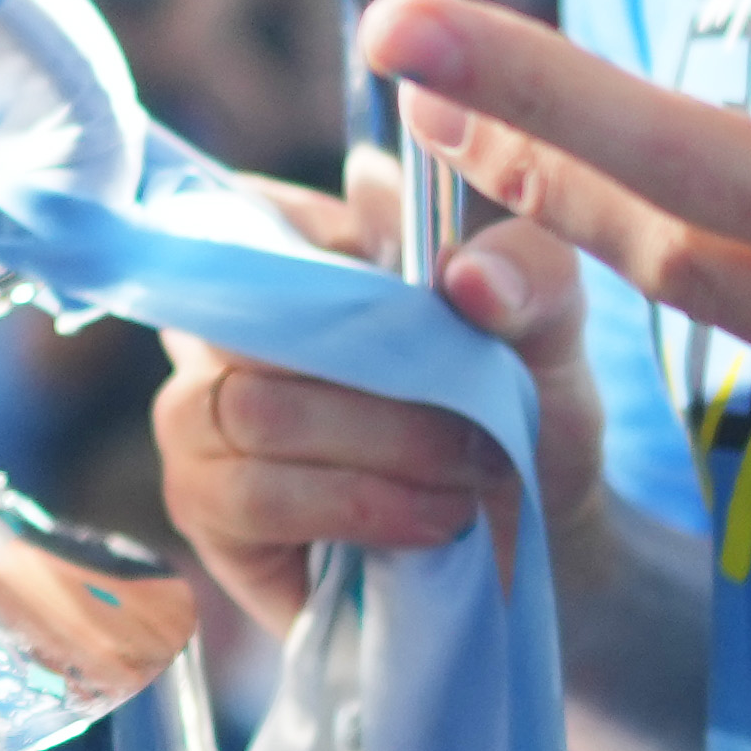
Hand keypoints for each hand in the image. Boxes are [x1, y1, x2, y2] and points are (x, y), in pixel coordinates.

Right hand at [152, 175, 617, 613]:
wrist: (535, 538)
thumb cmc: (522, 407)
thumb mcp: (551, 328)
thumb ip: (528, 273)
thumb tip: (464, 276)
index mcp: (297, 244)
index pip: (254, 212)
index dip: (327, 256)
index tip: (422, 304)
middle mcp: (224, 321)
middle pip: (251, 321)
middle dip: (381, 377)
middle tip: (479, 423)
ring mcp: (199, 415)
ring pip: (254, 412)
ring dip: (382, 448)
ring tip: (469, 476)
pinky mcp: (205, 506)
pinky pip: (252, 496)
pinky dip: (356, 505)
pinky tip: (429, 521)